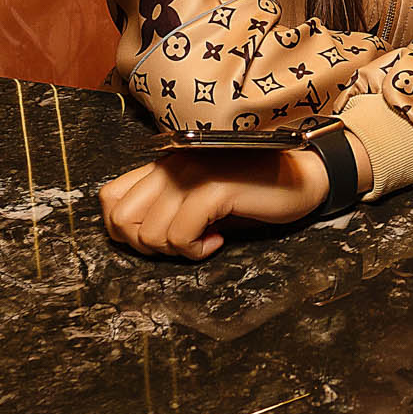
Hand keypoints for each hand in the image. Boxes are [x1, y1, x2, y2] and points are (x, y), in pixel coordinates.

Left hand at [100, 149, 330, 259]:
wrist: (303, 179)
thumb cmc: (253, 192)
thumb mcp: (200, 195)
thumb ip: (166, 203)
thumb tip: (130, 234)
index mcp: (166, 163)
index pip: (109, 199)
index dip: (123, 230)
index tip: (159, 238)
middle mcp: (173, 163)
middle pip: (121, 220)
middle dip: (145, 245)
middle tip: (179, 244)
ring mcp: (193, 173)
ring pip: (149, 234)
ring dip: (176, 250)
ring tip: (205, 240)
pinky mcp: (214, 189)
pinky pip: (180, 236)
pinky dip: (196, 251)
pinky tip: (218, 241)